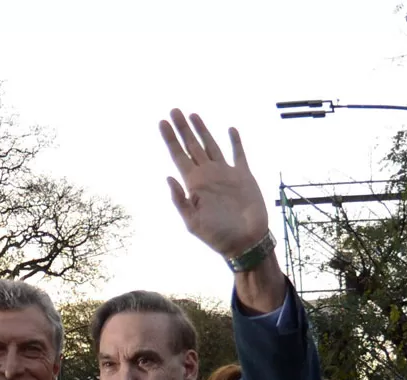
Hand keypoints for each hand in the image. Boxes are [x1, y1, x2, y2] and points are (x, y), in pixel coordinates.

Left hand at [159, 110, 268, 257]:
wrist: (245, 241)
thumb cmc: (217, 236)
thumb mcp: (192, 222)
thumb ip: (180, 201)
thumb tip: (168, 178)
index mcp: (194, 184)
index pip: (178, 156)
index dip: (170, 139)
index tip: (162, 122)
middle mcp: (207, 175)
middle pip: (192, 146)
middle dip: (182, 129)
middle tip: (173, 110)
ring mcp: (225, 174)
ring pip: (211, 146)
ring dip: (202, 130)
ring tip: (192, 115)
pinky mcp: (243, 176)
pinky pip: (238, 155)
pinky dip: (235, 142)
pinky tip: (229, 129)